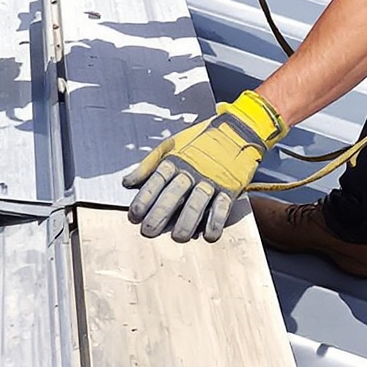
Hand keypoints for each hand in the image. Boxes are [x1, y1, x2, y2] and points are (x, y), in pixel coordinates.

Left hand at [122, 92, 285, 241]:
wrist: (239, 129)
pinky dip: (216, 221)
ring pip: (197, 203)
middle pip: (174, 194)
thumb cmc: (202, 139)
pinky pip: (222, 207)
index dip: (145, 198)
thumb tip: (127, 182)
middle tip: (149, 231)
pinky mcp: (230, 187)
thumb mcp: (172, 144)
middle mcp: (192, 171)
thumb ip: (149, 164)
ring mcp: (212, 179)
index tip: (135, 215)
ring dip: (186, 222)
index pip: (157, 181)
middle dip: (160, 214)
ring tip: (178, 237)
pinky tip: (209, 235)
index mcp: (176, 160)